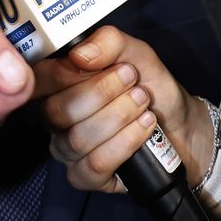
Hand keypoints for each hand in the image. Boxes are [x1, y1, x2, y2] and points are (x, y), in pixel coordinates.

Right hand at [33, 26, 208, 194]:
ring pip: (77, 139)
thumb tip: (80, 54)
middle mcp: (56, 119)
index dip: (66, 72)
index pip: (39, 80)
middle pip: (56, 111)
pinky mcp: (85, 177)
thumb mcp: (137, 54)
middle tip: (135, 83)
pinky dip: (125, 142)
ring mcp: (68, 151)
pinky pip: (95, 164)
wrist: (182, 125)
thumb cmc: (152, 88)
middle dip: (102, 93)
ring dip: (119, 116)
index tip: (109, 64)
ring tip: (144, 104)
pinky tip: (145, 127)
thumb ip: (109, 43)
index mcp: (58, 85)